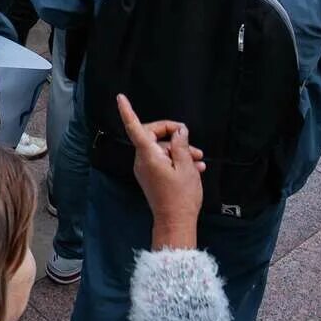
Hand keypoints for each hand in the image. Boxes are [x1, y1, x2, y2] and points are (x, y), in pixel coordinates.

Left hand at [117, 94, 203, 250]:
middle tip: (194, 144)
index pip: (135, 128)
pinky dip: (177, 161)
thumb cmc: (181, 196)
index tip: (120, 98)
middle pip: (153, 136)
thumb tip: (179, 131)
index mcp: (148, 155)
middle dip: (174, 136)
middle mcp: (142, 160)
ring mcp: (145, 170)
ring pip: (161, 150)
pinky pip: (162, 161)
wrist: (176, 223)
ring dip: (180, 151)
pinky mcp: (151, 177)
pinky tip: (196, 167)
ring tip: (200, 159)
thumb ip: (181, 145)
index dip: (127, 111)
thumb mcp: (186, 167)